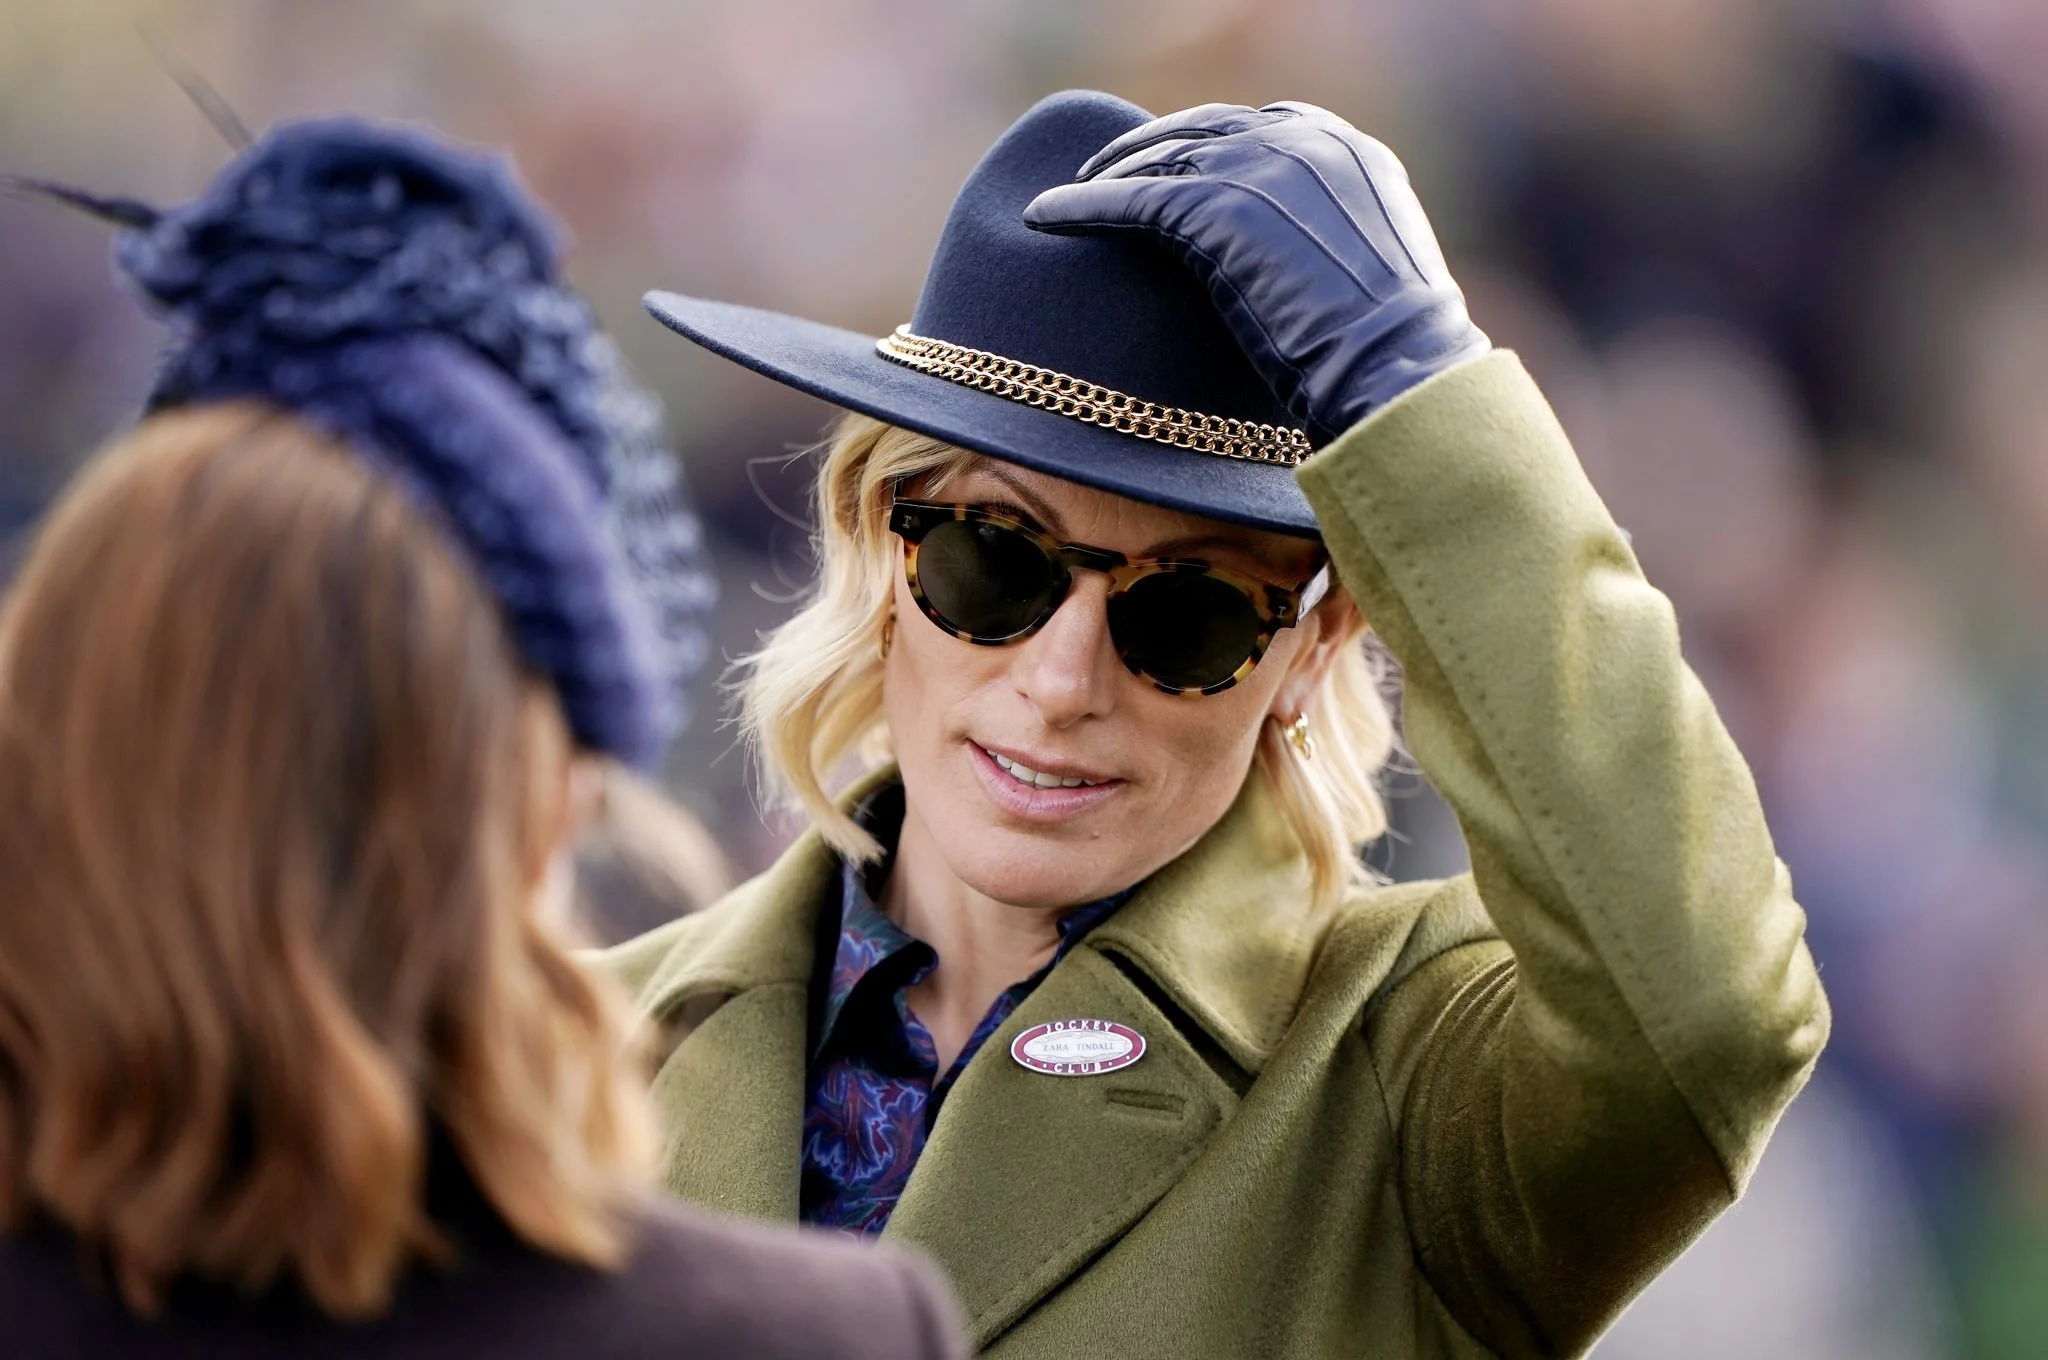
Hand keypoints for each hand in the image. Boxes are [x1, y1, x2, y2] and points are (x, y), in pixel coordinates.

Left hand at [1025, 101, 1488, 444]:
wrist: (1398, 372)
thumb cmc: (1390, 359)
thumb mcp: (1366, 280)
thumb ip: (1326, 248)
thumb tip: (1292, 273)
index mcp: (1350, 152)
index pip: (1261, 128)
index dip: (1207, 146)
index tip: (1175, 165)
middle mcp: (1305, 141)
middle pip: (1202, 131)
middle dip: (1150, 149)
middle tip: (1106, 172)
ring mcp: (1260, 167)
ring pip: (1160, 158)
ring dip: (1107, 174)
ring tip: (1067, 197)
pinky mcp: (1216, 208)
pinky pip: (1130, 198)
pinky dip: (1081, 206)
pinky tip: (1045, 216)